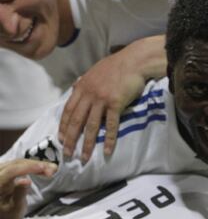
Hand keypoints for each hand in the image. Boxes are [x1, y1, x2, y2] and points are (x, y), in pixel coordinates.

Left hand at [0, 159, 56, 218]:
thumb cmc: (8, 218)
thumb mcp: (14, 210)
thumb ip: (19, 194)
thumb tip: (26, 180)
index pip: (10, 171)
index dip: (27, 168)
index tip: (44, 168)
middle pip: (15, 163)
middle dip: (34, 164)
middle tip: (52, 170)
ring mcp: (0, 172)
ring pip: (17, 162)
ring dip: (34, 164)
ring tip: (50, 169)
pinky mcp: (4, 172)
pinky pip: (18, 165)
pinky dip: (30, 165)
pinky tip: (41, 168)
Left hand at [58, 35, 166, 162]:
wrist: (134, 61)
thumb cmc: (117, 66)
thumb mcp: (94, 72)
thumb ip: (85, 82)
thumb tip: (76, 88)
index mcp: (82, 87)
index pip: (68, 110)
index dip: (63, 126)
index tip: (61, 138)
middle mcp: (89, 94)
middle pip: (76, 121)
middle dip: (71, 139)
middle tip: (67, 154)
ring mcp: (102, 99)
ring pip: (92, 126)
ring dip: (87, 144)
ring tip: (84, 158)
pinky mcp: (116, 104)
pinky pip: (111, 125)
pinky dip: (109, 140)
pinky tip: (107, 151)